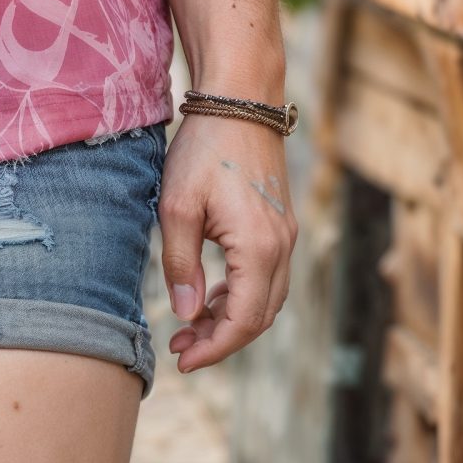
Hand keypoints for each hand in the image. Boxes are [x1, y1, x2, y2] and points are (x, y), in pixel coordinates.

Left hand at [158, 114, 295, 371]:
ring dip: (230, 319)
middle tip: (180, 348)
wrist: (239, 101)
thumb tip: (187, 314)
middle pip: (259, 317)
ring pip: (265, 299)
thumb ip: (180, 264)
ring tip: (189, 328)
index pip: (244, 321)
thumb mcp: (176, 206)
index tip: (183, 360)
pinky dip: (240, 295)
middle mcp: (282, 247)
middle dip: (220, 340)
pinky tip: (210, 296)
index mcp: (260, 248)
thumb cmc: (203, 150)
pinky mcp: (279, 224)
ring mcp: (285, 235)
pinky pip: (266, 277)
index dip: (214, 348)